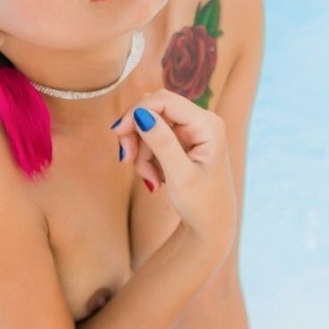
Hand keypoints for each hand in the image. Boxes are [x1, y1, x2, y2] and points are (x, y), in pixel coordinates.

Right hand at [112, 90, 236, 253]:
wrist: (211, 227)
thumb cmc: (202, 204)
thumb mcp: (180, 176)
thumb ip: (162, 143)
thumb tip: (141, 113)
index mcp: (208, 125)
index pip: (164, 100)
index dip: (136, 111)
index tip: (118, 133)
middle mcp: (201, 121)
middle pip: (154, 108)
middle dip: (137, 133)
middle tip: (126, 159)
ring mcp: (192, 130)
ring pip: (149, 125)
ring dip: (141, 151)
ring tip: (150, 179)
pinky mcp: (182, 140)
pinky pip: (153, 138)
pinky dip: (147, 157)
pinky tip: (155, 178)